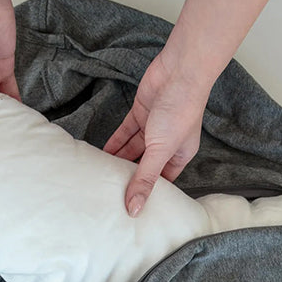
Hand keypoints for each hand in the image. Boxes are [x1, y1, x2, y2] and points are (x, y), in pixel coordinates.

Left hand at [102, 48, 209, 216]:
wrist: (180, 72)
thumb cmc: (180, 110)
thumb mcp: (160, 151)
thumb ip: (144, 179)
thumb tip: (135, 210)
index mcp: (180, 156)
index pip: (163, 182)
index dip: (148, 194)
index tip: (132, 208)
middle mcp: (167, 144)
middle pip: (145, 166)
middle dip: (130, 178)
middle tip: (111, 195)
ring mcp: (153, 128)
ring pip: (132, 150)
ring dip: (118, 161)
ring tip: (101, 178)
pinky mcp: (141, 114)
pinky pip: (125, 133)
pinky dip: (114, 143)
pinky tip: (101, 155)